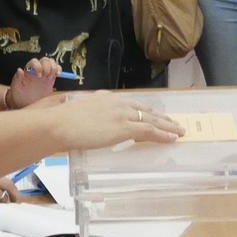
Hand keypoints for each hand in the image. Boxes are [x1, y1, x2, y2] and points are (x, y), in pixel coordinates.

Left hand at [6, 56, 61, 108]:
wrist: (26, 102)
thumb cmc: (19, 94)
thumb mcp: (16, 87)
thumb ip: (17, 78)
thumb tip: (19, 70)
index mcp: (28, 70)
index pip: (34, 62)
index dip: (38, 66)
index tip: (39, 75)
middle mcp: (37, 69)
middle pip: (44, 60)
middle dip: (47, 66)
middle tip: (46, 75)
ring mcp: (44, 73)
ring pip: (51, 63)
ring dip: (54, 66)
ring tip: (53, 74)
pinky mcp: (50, 78)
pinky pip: (56, 69)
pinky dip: (58, 69)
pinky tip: (58, 74)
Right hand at [49, 93, 183, 151]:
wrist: (57, 124)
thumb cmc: (60, 122)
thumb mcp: (77, 114)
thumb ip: (88, 117)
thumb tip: (89, 126)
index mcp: (105, 98)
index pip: (130, 104)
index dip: (144, 110)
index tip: (152, 114)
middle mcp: (116, 103)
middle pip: (145, 109)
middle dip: (161, 117)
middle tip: (173, 122)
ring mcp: (121, 114)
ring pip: (151, 119)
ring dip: (167, 126)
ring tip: (179, 131)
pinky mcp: (123, 128)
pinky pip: (149, 130)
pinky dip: (163, 134)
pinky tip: (172, 138)